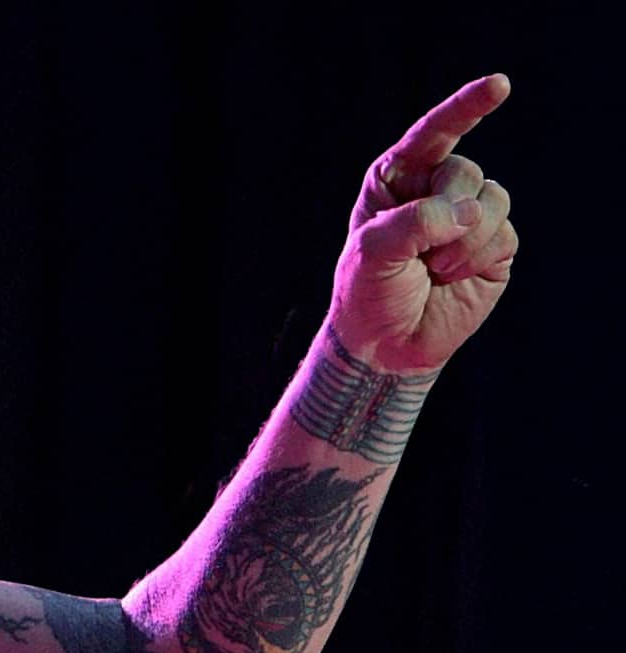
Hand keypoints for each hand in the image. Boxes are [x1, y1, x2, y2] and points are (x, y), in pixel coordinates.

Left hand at [330, 74, 516, 371]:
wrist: (387, 344)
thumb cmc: (368, 292)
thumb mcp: (371, 254)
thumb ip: (412, 223)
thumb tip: (469, 211)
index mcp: (398, 178)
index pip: (433, 134)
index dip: (465, 108)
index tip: (499, 86)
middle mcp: (436, 190)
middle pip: (465, 172)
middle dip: (447, 211)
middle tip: (423, 251)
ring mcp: (469, 216)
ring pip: (493, 199)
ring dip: (465, 240)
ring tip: (435, 268)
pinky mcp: (494, 245)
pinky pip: (505, 232)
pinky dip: (478, 256)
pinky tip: (454, 277)